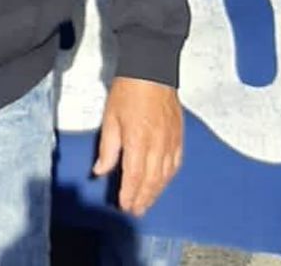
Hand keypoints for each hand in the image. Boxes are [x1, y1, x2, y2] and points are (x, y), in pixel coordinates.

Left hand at [94, 78, 182, 215]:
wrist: (151, 70)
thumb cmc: (128, 90)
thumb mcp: (110, 118)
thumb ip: (107, 148)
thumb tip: (101, 170)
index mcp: (138, 140)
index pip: (134, 176)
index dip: (130, 194)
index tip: (124, 205)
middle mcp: (158, 144)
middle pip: (152, 180)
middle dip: (143, 198)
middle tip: (136, 211)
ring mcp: (171, 140)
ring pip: (166, 175)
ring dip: (157, 191)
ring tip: (148, 202)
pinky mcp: (179, 135)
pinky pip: (177, 162)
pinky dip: (169, 176)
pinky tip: (164, 182)